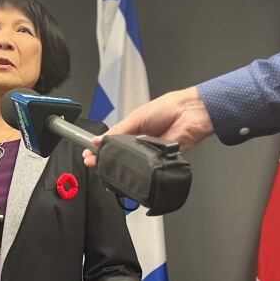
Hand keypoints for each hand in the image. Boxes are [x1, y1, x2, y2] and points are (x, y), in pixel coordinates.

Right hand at [82, 87, 214, 166]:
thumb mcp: (136, 117)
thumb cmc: (167, 108)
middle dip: (105, 161)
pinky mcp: (160, 162)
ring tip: (107, 169)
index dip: (98, 150)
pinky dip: (139, 172)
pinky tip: (130, 172)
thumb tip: (98, 140)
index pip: (110, 143)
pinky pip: (147, 170)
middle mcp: (138, 144)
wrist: (191, 114)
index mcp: (130, 131)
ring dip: (120, 168)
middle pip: (118, 157)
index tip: (88, 155)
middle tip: (94, 164)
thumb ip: (117, 131)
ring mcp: (149, 154)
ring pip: (131, 166)